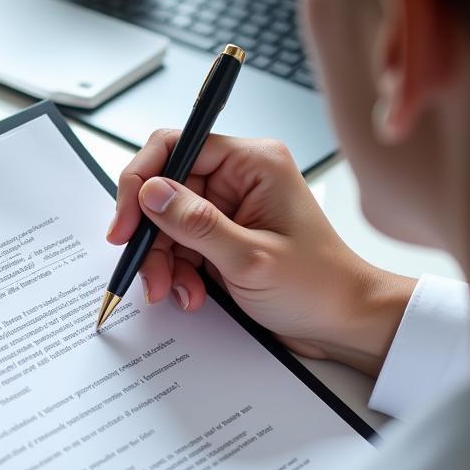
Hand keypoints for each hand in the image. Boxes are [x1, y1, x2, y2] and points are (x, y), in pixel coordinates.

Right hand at [109, 131, 414, 375]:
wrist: (344, 324)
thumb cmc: (319, 287)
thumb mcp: (250, 258)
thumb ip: (196, 223)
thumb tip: (150, 193)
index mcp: (252, 163)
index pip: (175, 146)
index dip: (141, 181)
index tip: (125, 222)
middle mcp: (237, 178)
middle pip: (164, 189)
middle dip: (151, 234)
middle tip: (147, 270)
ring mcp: (228, 208)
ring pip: (166, 222)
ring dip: (162, 260)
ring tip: (174, 290)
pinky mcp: (222, 236)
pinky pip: (179, 245)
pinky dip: (175, 271)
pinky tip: (191, 293)